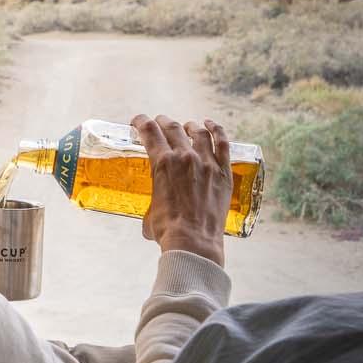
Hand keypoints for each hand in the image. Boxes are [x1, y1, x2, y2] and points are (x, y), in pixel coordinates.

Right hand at [131, 114, 231, 266]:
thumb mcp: (150, 211)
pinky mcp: (223, 172)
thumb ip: (153, 202)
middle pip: (172, 127)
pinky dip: (216, 130)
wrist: (194, 241)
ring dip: (189, 126)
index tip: (139, 122)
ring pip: (198, 132)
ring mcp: (206, 162)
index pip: (149, 131)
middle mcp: (184, 157)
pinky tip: (211, 125)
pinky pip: (222, 143)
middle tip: (160, 123)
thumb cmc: (168, 229)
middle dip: (163, 122)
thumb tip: (154, 212)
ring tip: (187, 126)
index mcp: (162, 163)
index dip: (141, 121)